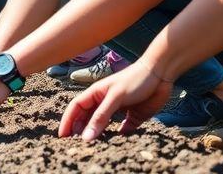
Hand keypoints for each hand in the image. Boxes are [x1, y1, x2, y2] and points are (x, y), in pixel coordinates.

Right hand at [59, 61, 173, 140]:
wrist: (160, 74)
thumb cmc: (135, 80)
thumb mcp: (115, 97)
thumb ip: (101, 117)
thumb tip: (86, 137)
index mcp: (96, 94)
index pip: (76, 108)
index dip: (67, 121)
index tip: (62, 136)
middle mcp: (104, 102)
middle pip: (87, 118)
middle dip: (79, 130)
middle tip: (75, 145)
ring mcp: (118, 109)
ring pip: (103, 125)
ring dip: (97, 135)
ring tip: (92, 147)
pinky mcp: (133, 116)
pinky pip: (122, 130)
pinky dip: (118, 137)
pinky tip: (116, 143)